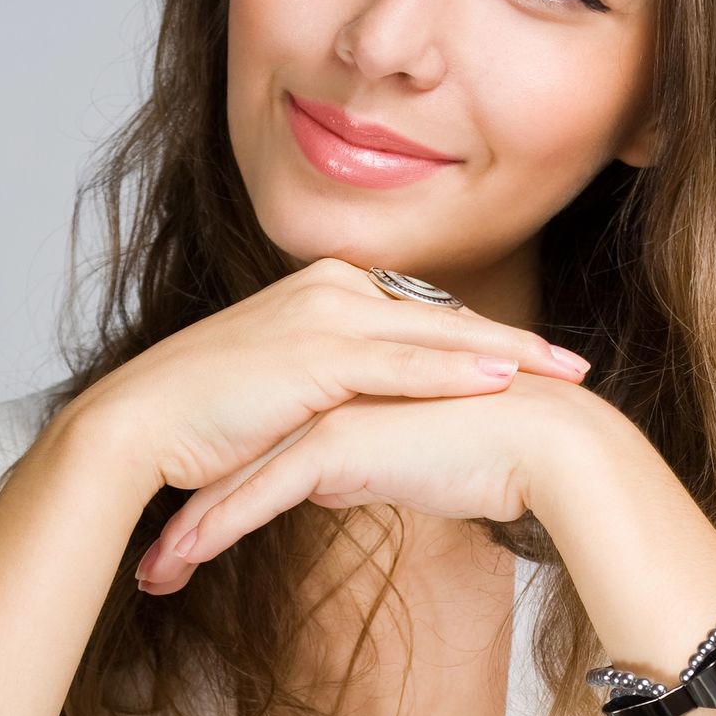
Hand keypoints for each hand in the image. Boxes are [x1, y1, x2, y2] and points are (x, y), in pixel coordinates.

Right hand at [69, 254, 590, 510]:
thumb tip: (377, 428)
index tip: (540, 363)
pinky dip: (457, 372)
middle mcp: (331, 288)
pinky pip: (403, 364)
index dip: (486, 340)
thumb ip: (338, 397)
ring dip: (509, 355)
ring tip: (564, 376)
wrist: (138, 426)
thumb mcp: (288, 399)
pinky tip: (505, 383)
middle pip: (446, 317)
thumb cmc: (204, 421)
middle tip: (578, 368)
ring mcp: (324, 314)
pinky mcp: (315, 353)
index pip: (425, 317)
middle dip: (518, 344)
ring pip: (437, 334)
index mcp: (326, 292)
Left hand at [134, 369, 591, 592]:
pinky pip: (257, 494)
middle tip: (156, 559)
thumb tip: (324, 481)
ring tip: (153, 575)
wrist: (548, 448)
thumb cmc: (499, 458)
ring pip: (237, 474)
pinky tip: (180, 563)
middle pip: (242, 452)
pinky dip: (213, 531)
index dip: (229, 483)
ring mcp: (328, 409)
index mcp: (350, 384)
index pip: (273, 436)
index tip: (193, 528)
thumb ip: (362, 461)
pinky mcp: (333, 443)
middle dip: (193, 507)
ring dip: (189, 530)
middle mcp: (330, 387)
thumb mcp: (412, 462)